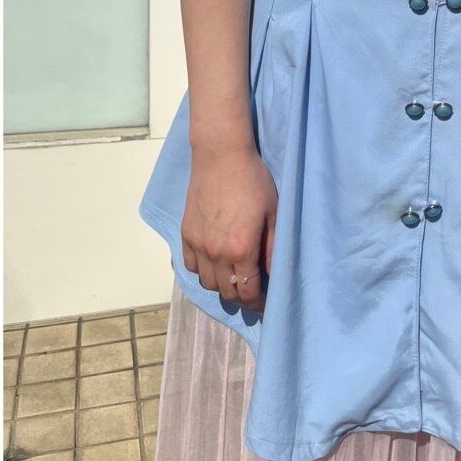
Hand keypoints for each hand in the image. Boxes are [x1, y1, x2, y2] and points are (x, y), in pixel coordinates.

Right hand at [181, 141, 277, 312]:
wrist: (221, 156)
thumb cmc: (253, 180)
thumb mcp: (273, 213)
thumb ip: (272, 247)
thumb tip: (274, 274)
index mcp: (241, 250)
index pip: (249, 291)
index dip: (260, 303)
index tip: (268, 305)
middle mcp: (216, 253)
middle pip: (227, 292)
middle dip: (243, 298)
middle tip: (255, 293)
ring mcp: (197, 244)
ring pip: (207, 283)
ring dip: (222, 287)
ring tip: (235, 279)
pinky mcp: (186, 234)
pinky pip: (191, 266)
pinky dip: (203, 272)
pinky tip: (215, 265)